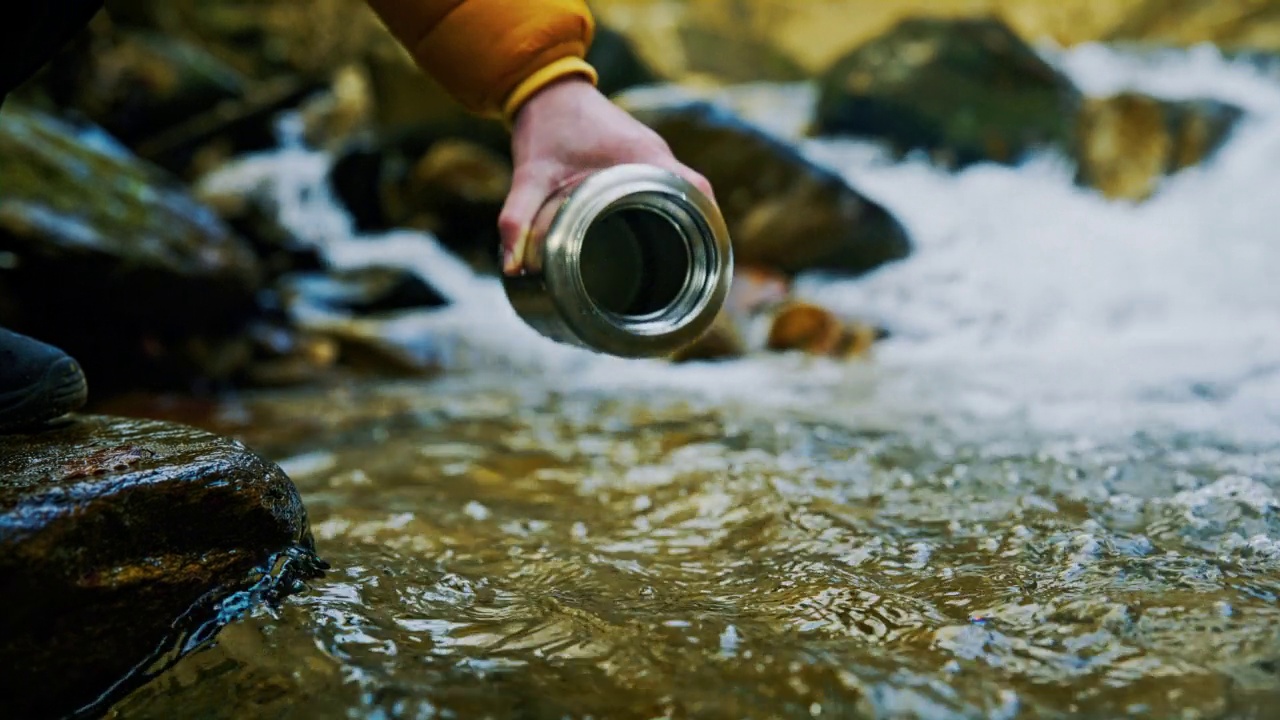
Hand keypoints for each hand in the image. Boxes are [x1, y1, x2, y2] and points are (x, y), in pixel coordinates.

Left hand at [498, 76, 714, 275]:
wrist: (544, 88)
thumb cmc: (544, 125)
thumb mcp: (530, 174)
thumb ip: (518, 216)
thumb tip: (511, 265)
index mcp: (643, 156)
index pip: (696, 190)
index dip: (709, 224)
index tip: (709, 258)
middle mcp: (656, 154)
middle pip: (696, 197)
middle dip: (699, 233)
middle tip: (692, 274)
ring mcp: (651, 154)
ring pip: (684, 193)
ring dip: (686, 223)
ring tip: (683, 265)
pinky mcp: (641, 157)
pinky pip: (668, 187)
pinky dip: (671, 211)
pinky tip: (662, 241)